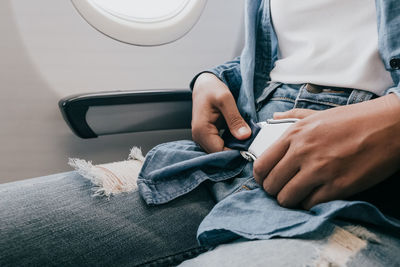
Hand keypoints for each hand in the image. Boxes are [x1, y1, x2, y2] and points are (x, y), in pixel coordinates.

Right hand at [191, 73, 250, 152]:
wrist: (204, 85)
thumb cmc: (211, 89)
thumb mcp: (226, 99)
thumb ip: (235, 119)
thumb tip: (244, 136)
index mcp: (201, 130)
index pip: (219, 152)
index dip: (235, 152)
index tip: (249, 148)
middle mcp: (199, 137)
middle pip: (218, 154)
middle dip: (234, 151)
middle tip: (250, 145)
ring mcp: (202, 138)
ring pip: (219, 151)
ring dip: (232, 148)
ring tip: (245, 141)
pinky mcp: (207, 136)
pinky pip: (219, 145)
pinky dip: (229, 144)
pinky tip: (238, 139)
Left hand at [253, 94, 399, 209]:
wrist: (389, 126)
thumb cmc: (353, 119)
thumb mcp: (317, 114)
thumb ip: (292, 117)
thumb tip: (275, 117)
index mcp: (294, 135)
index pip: (261, 164)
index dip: (260, 177)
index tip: (266, 181)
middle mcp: (302, 152)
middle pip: (271, 185)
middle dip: (274, 191)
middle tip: (282, 190)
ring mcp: (319, 170)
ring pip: (286, 198)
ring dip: (289, 201)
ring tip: (297, 196)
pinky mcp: (338, 186)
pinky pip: (310, 205)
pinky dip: (308, 204)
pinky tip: (314, 197)